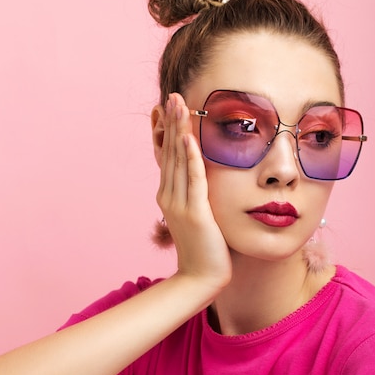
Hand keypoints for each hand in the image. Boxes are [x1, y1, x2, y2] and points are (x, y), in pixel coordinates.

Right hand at [157, 93, 231, 294]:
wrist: (200, 279)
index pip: (169, 157)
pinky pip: (193, 179)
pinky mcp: (194, 212)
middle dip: (171, 122)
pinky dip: (191, 157)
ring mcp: (179, 204)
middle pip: (170, 153)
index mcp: (169, 196)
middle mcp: (169, 196)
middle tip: (171, 95)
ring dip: (178, 130)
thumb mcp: (199, 217)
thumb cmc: (205, 250)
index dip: (169, 131)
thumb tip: (206, 181)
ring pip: (179, 160)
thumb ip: (198, 197)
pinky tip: (189, 137)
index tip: (169, 107)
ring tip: (177, 104)